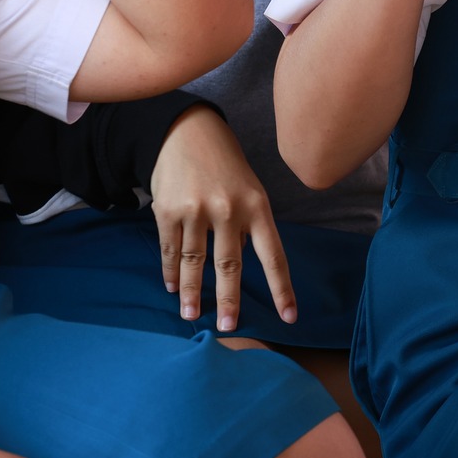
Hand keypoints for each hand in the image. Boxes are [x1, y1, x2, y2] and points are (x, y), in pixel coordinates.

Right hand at [151, 105, 293, 334]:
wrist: (187, 129)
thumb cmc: (225, 166)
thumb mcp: (249, 190)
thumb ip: (248, 226)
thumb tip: (238, 270)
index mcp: (257, 206)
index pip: (274, 255)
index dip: (282, 288)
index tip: (289, 317)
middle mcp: (229, 209)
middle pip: (230, 266)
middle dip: (230, 300)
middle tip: (230, 327)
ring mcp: (197, 210)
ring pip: (195, 262)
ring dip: (192, 293)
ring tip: (191, 315)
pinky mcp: (169, 209)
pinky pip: (171, 249)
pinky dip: (171, 271)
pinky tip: (172, 287)